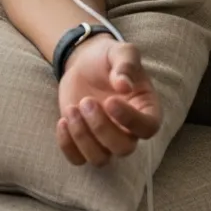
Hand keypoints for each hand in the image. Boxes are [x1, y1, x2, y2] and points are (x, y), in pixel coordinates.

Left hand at [56, 35, 161, 166]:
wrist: (85, 62)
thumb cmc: (108, 58)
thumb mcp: (121, 52)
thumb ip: (126, 65)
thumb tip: (123, 85)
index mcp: (146, 110)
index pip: (148, 128)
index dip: (130, 120)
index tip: (110, 101)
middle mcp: (129, 130)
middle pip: (123, 149)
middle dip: (101, 127)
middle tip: (86, 101)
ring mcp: (106, 138)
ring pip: (100, 159)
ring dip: (82, 137)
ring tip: (72, 108)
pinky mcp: (84, 139)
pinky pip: (78, 159)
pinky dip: (68, 146)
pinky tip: (62, 121)